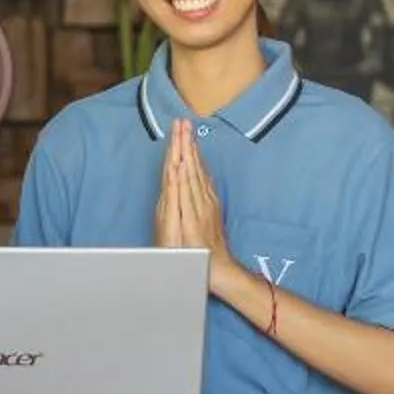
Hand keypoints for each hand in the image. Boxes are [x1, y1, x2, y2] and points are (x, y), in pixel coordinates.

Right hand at [154, 117, 229, 292]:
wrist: (219, 270)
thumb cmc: (191, 257)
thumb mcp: (175, 232)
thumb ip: (175, 199)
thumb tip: (175, 172)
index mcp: (186, 204)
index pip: (179, 170)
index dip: (177, 149)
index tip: (176, 131)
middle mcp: (198, 200)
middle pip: (188, 167)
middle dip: (184, 144)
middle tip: (182, 122)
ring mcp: (207, 204)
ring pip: (197, 172)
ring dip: (191, 151)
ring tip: (187, 133)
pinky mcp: (212, 209)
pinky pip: (204, 183)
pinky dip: (199, 168)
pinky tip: (197, 160)